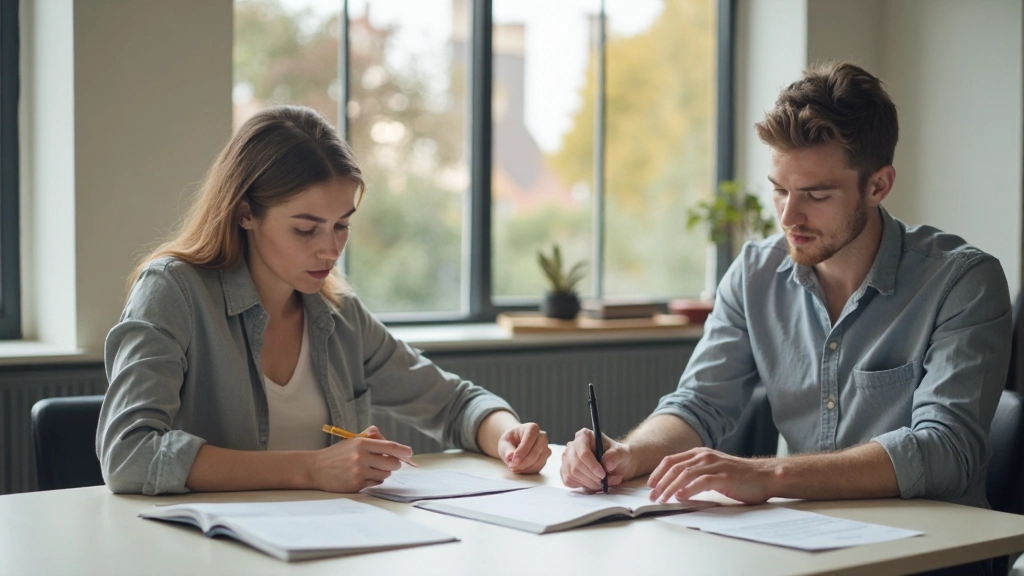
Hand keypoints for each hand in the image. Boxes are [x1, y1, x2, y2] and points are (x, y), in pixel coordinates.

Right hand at [309, 426, 413, 491]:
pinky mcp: (356, 485)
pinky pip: (376, 483)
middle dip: (394, 463)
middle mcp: (361, 457)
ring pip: (386, 474)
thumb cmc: (337, 454)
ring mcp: (359, 472)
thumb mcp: (353, 440)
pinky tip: (363, 476)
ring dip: (382, 472)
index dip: (403, 450)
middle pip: (392, 463)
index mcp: (361, 443)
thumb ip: (371, 437)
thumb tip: (391, 442)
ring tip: (371, 468)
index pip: (389, 446)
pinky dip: (374, 480)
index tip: (409, 452)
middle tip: (388, 462)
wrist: (315, 469)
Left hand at [497, 422, 550, 473]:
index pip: (530, 438)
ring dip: (526, 467)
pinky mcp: (545, 457)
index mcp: (532, 428)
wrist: (515, 443)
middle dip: (524, 461)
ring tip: (514, 468)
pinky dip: (529, 470)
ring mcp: (545, 447)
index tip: (513, 460)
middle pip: (537, 450)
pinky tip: (520, 469)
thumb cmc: (510, 440)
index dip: (522, 451)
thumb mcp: (504, 443)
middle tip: (513, 466)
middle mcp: (542, 436)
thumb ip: (507, 450)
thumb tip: (510, 456)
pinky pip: (540, 466)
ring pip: (540, 460)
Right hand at [561, 427, 636, 491]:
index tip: (603, 475)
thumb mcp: (621, 453)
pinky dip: (583, 486)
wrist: (615, 464)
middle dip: (592, 477)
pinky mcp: (565, 471)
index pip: (583, 452)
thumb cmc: (617, 455)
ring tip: (605, 482)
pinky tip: (594, 482)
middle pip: (576, 465)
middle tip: (605, 482)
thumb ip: (615, 456)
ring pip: (572, 475)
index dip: (592, 465)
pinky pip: (570, 481)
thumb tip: (606, 464)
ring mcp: (567, 459)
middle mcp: (572, 446)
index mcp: (584, 436)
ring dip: (590, 483)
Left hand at [647, 447, 776, 503]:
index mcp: (700, 453)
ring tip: (662, 499)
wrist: (765, 476)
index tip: (650, 485)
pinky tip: (680, 497)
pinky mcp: (723, 476)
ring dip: (670, 488)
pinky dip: (688, 489)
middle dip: (660, 483)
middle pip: (674, 468)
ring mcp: (714, 465)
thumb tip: (677, 488)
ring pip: (684, 475)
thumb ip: (696, 474)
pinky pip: (700, 482)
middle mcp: (705, 456)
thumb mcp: (713, 470)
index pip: (671, 460)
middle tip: (652, 496)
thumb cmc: (739, 476)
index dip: (658, 472)